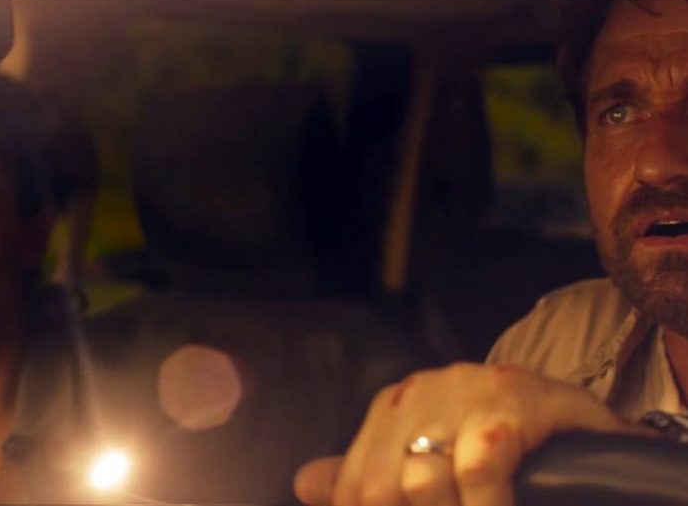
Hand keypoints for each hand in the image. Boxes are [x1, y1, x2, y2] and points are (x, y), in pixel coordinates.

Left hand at [295, 363, 645, 505]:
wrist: (578, 423)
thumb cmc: (502, 446)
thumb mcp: (435, 461)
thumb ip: (370, 474)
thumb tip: (305, 484)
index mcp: (393, 407)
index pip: (355, 486)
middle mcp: (418, 392)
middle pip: (378, 489)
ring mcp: (463, 388)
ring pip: (419, 481)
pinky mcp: (509, 395)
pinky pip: (477, 468)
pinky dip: (486, 505)